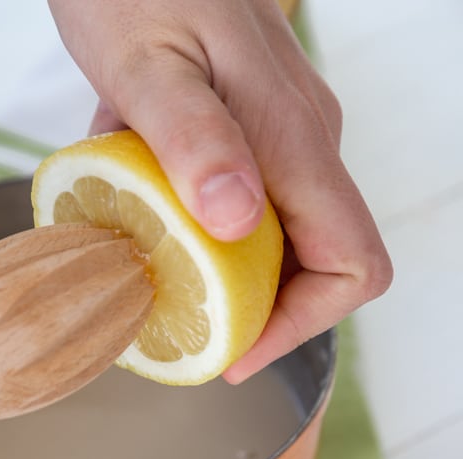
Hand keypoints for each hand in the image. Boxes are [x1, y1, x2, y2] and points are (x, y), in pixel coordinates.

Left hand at [48, 0, 391, 376]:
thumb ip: (192, 141)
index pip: (351, 267)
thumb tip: (241, 221)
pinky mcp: (257, 133)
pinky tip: (149, 206)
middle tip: (180, 324)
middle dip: (254, 313)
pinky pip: (251, 206)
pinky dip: (204, 231)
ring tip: (152, 261)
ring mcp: (285, 139)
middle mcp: (306, 146)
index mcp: (294, 141)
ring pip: (282, 241)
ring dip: (222, 272)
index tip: (233, 351)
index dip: (301, 326)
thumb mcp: (146, 66)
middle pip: (318, 266)